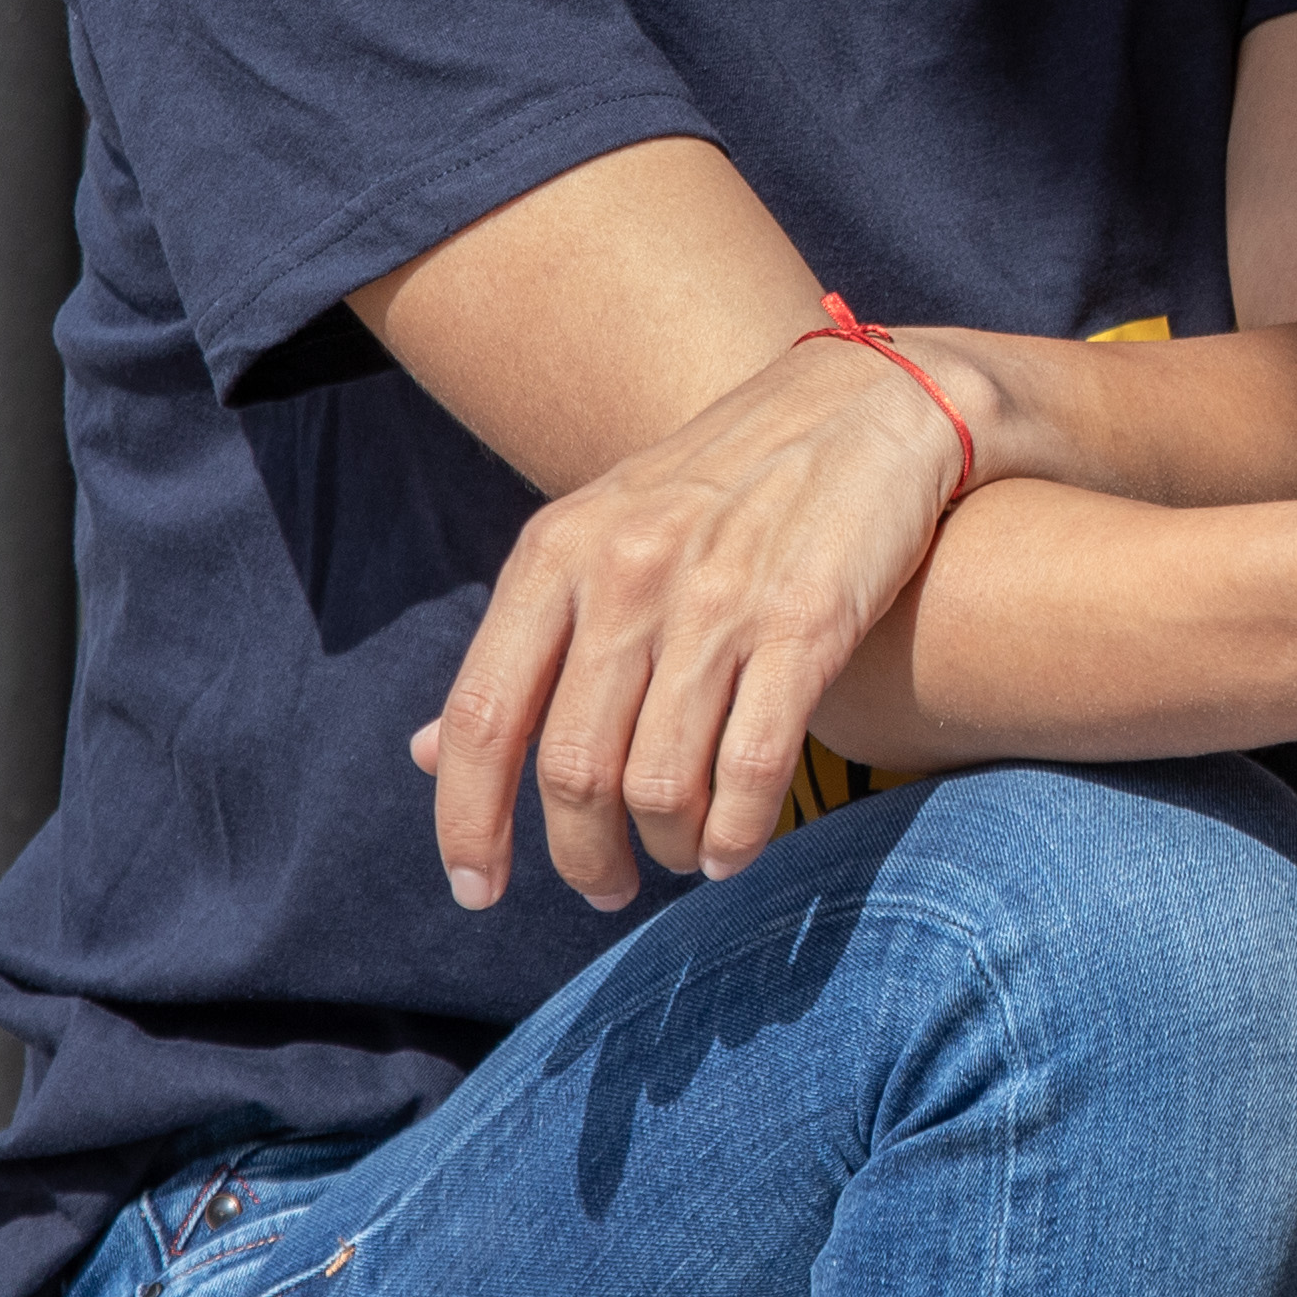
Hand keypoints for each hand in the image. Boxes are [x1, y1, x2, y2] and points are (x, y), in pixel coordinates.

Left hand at [417, 327, 980, 910]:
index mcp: (556, 552)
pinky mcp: (807, 624)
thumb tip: (427, 755)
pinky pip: (750, 768)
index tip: (476, 890)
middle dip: (584, 856)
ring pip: (660, 782)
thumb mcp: (597, 536)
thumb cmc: (722, 485)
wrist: (869, 406)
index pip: (484, 716)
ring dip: (666, 849)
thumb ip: (522, 645)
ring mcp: (717, 601)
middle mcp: (625, 575)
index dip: (468, 820)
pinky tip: (733, 849)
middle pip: (574, 767)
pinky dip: (735, 834)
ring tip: (681, 858)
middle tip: (605, 886)